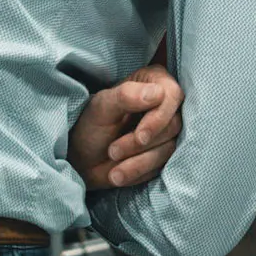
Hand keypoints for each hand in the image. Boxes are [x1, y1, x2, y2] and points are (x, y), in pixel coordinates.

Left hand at [69, 65, 183, 189]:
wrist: (83, 160)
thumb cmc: (92, 126)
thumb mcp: (102, 107)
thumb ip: (126, 95)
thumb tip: (158, 93)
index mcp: (153, 81)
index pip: (173, 95)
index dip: (159, 117)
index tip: (140, 136)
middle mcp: (165, 104)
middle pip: (173, 125)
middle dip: (140, 144)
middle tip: (113, 151)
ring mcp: (167, 130)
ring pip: (169, 148)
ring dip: (138, 161)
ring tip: (111, 161)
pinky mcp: (165, 153)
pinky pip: (163, 166)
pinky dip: (139, 171)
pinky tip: (118, 173)